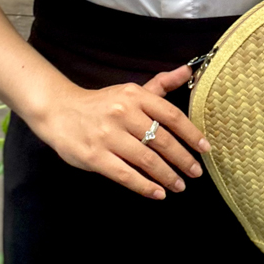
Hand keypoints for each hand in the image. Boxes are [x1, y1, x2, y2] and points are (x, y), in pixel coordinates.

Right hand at [28, 65, 208, 199]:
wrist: (59, 111)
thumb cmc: (102, 103)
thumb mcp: (131, 90)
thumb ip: (161, 84)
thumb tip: (189, 70)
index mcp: (134, 96)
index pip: (171, 115)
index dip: (191, 133)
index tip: (205, 148)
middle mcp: (123, 114)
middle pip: (162, 140)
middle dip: (183, 159)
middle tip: (196, 172)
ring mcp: (108, 136)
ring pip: (147, 160)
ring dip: (167, 176)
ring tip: (180, 185)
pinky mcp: (95, 157)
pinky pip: (126, 175)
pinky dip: (145, 186)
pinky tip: (158, 193)